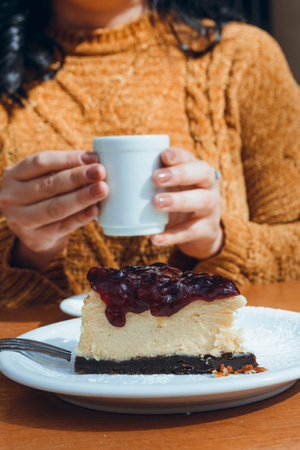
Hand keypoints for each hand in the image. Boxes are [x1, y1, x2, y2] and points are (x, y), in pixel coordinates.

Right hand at [0, 150, 107, 268]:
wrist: (34, 231)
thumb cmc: (44, 197)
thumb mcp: (44, 179)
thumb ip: (64, 169)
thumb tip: (94, 160)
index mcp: (14, 174)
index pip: (40, 162)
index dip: (68, 159)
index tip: (93, 158)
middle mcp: (12, 197)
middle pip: (49, 185)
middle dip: (78, 177)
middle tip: (101, 172)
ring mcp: (20, 220)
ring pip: (55, 207)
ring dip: (81, 197)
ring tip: (102, 189)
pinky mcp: (34, 238)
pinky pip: (62, 227)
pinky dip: (80, 218)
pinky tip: (94, 210)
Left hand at [152, 148, 222, 259]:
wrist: (200, 231)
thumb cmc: (174, 200)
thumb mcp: (167, 188)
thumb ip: (144, 180)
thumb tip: (98, 180)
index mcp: (196, 170)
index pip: (191, 157)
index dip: (179, 156)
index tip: (162, 156)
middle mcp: (208, 186)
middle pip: (202, 173)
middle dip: (180, 174)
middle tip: (155, 178)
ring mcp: (211, 209)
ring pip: (202, 200)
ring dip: (179, 200)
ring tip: (156, 203)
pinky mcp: (207, 230)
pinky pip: (191, 232)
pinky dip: (172, 236)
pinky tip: (155, 238)